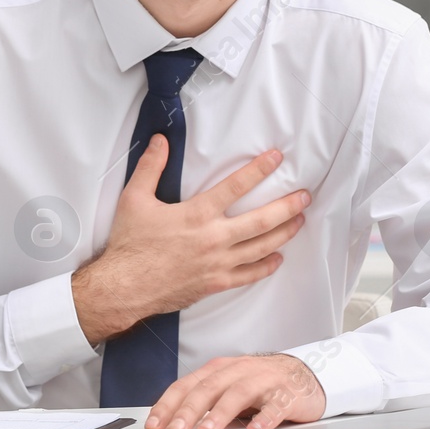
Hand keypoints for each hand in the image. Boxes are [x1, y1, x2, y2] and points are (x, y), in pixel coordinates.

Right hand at [71, 138, 309, 344]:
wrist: (124, 288)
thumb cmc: (130, 244)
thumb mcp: (134, 198)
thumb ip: (151, 167)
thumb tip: (161, 141)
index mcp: (197, 214)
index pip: (236, 186)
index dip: (259, 169)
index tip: (277, 158)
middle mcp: (214, 238)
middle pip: (261, 220)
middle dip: (287, 206)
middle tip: (305, 196)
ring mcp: (218, 263)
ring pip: (261, 247)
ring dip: (284, 233)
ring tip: (299, 221)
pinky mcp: (215, 284)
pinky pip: (248, 275)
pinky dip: (266, 266)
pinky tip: (278, 258)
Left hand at [146, 353, 325, 428]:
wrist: (304, 375)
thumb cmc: (260, 385)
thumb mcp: (228, 389)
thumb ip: (205, 403)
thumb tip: (173, 425)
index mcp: (220, 370)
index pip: (188, 385)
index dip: (169, 404)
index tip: (155, 425)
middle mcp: (239, 370)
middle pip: (210, 387)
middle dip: (189, 410)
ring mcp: (265, 379)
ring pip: (239, 393)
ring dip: (220, 413)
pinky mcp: (288, 393)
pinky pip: (275, 405)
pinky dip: (265, 418)